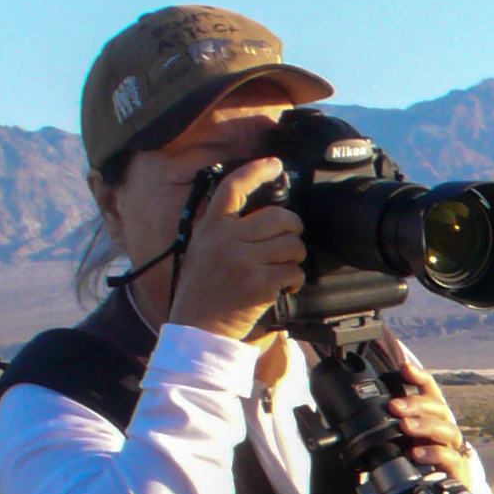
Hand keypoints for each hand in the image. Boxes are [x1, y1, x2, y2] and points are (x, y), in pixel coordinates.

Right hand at [165, 158, 304, 339]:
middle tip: (291, 240)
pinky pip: (293, 271)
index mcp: (211, 226)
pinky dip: (295, 279)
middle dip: (293, 228)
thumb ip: (224, 230)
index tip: (275, 165)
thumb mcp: (202, 249)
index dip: (257, 171)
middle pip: (279, 217)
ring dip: (295, 256)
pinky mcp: (259, 283)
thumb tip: (259, 217)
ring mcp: (243, 260)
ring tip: (285, 267)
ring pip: (291, 244)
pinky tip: (285, 286)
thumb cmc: (202, 291)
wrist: (197, 328)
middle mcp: (226, 238)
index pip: (233, 187)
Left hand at [379, 339, 475, 481]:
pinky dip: (433, 453)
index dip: (420, 378)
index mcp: (432, 419)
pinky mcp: (458, 469)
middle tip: (395, 407)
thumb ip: (391, 429)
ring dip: (424, 425)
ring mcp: (453, 449)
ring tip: (405, 427)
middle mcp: (445, 430)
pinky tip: (416, 454)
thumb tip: (361, 414)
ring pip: (447, 429)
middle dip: (416, 404)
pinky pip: (450, 457)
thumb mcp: (403, 443)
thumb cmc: (420, 465)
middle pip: (439, 408)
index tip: (405, 369)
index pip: (431, 392)